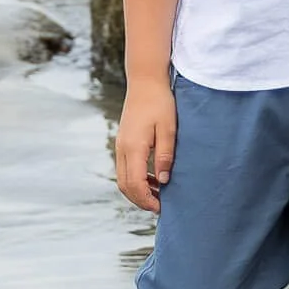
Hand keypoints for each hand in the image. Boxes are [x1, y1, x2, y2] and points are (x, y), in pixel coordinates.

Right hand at [115, 76, 175, 210]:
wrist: (145, 81)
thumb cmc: (160, 102)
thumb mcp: (168, 128)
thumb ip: (165, 155)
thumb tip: (164, 181)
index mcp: (133, 147)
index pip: (135, 184)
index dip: (147, 200)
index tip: (161, 207)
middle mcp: (122, 148)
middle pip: (125, 185)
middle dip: (140, 200)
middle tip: (160, 207)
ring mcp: (120, 145)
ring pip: (123, 178)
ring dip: (138, 190)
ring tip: (159, 195)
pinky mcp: (123, 142)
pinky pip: (125, 168)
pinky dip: (136, 179)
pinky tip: (153, 179)